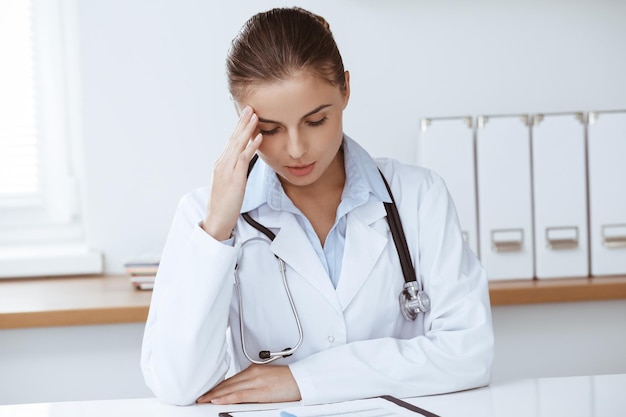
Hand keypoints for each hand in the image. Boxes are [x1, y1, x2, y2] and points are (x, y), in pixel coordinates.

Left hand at [197, 364, 301, 403]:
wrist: (302, 380)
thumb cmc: (287, 380)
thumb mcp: (266, 377)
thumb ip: (252, 381)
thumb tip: (240, 390)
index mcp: (253, 369)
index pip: (230, 379)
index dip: (217, 386)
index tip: (208, 391)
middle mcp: (253, 373)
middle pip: (228, 383)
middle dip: (213, 391)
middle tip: (200, 396)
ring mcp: (256, 382)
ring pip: (230, 389)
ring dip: (215, 394)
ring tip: (204, 399)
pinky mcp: (261, 391)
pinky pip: (239, 395)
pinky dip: (226, 397)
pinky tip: (217, 400)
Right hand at [202, 106, 262, 239]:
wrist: (217, 219)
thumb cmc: (224, 205)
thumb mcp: (229, 184)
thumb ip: (235, 171)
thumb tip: (243, 163)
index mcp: (221, 164)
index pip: (231, 142)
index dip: (239, 128)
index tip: (246, 116)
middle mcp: (222, 164)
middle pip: (234, 138)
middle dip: (242, 122)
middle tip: (250, 107)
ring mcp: (227, 170)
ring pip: (238, 144)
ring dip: (248, 129)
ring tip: (256, 116)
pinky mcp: (234, 178)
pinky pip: (244, 158)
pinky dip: (252, 146)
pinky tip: (259, 137)